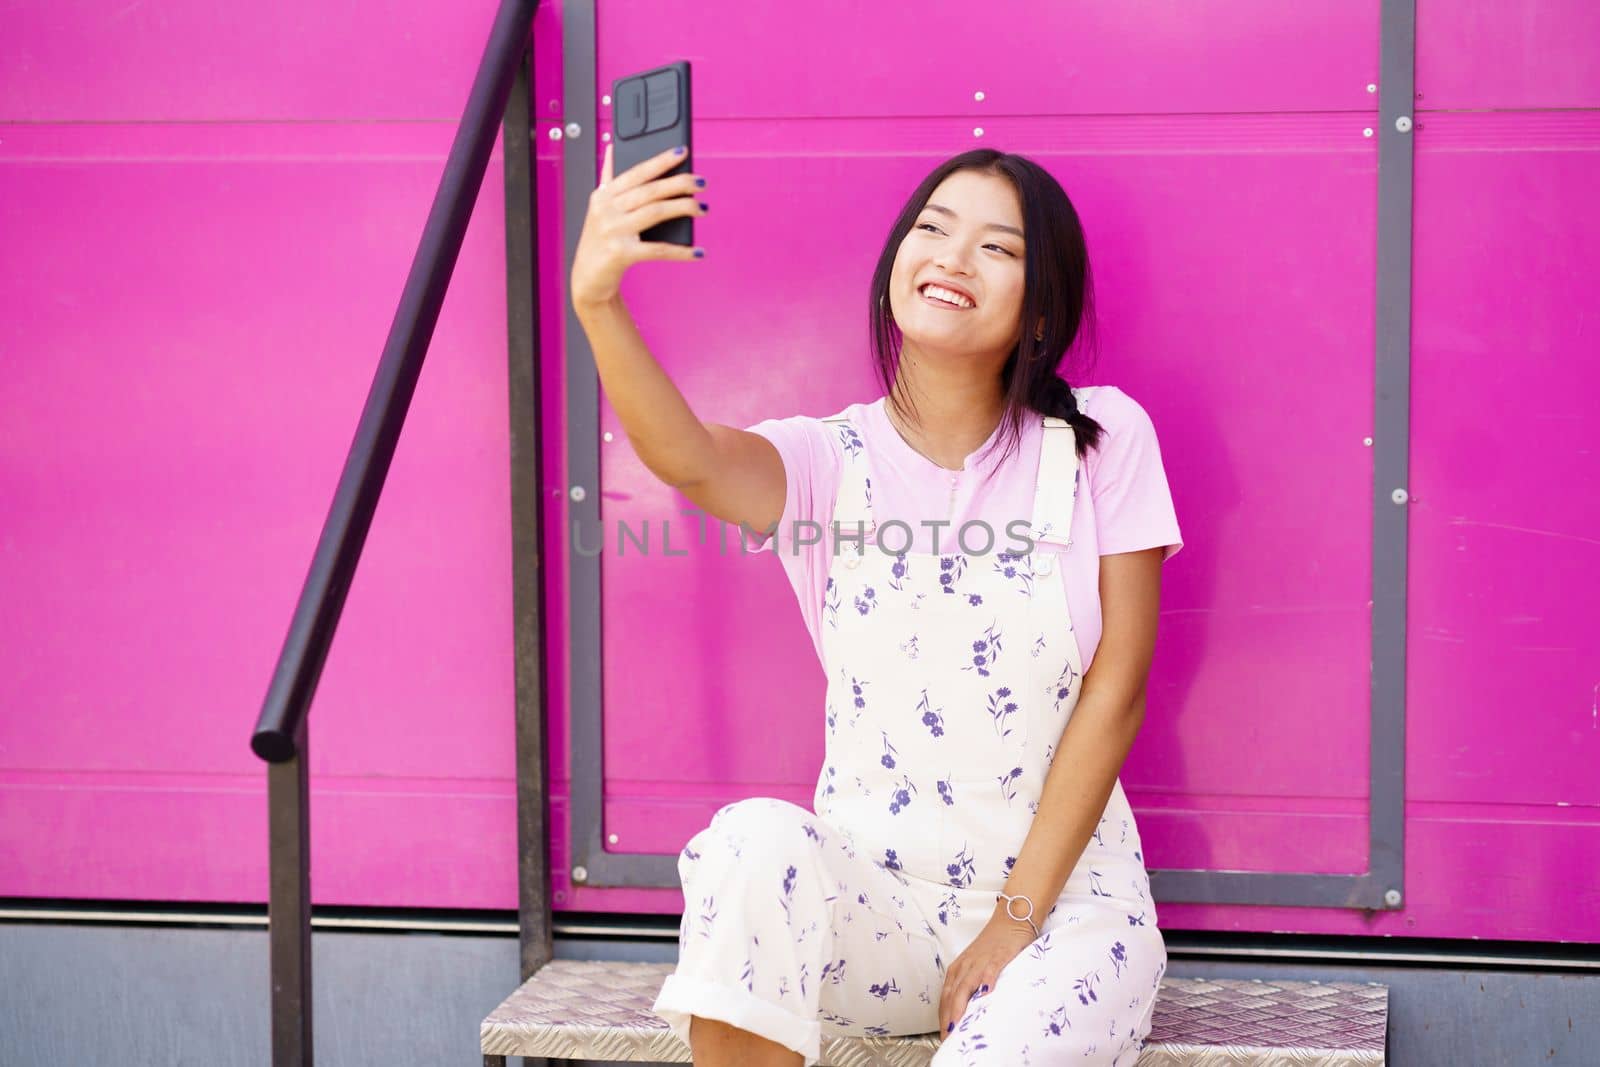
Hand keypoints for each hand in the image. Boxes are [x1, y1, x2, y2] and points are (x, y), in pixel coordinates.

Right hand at [569, 141, 707, 307]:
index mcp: (603, 195)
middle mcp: (606, 210)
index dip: (660, 161)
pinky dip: (681, 251)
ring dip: (684, 208)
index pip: (636, 172)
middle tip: (702, 183)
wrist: (587, 280)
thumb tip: (613, 147)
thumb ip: (607, 179)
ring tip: (703, 208)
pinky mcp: (621, 254)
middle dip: (679, 184)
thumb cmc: (599, 243)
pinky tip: (697, 251)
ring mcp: (613, 231)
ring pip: (656, 212)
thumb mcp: (599, 208)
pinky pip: (658, 250)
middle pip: (650, 191)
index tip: (682, 152)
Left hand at [937, 918, 1035, 1039]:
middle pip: (952, 994)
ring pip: (966, 985)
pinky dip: (986, 980)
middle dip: (948, 1017)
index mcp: (958, 968)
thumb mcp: (976, 966)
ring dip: (960, 1006)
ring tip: (958, 1025)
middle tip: (949, 1038)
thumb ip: (970, 984)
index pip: (946, 996)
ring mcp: (981, 961)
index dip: (943, 1016)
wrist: (1010, 920)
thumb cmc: (993, 946)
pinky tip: (986, 993)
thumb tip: (966, 1011)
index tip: (943, 1035)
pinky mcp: (999, 956)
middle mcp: (966, 965)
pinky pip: (990, 969)